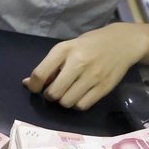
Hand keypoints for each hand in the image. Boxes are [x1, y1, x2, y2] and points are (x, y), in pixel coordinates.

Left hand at [21, 23, 148, 110]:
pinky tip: (78, 95)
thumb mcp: (67, 48)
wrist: (121, 43)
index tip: (35, 87)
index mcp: (64, 49)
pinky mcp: (104, 88)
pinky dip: (76, 104)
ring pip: (67, 102)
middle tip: (54, 90)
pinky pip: (82, 106)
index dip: (33, 86)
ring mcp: (93, 76)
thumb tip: (27, 84)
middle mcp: (78, 62)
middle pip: (53, 93)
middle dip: (49, 95)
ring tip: (67, 92)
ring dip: (63, 101)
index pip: (40, 74)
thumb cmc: (88, 45)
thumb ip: (49, 65)